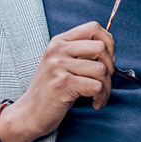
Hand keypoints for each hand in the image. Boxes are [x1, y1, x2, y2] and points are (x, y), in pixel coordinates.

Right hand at [11, 21, 114, 140]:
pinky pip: (96, 86)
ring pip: (101, 69)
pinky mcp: (63, 84)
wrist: (29, 113)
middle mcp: (58, 50)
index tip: (107, 60)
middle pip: (101, 47)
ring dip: (107, 87)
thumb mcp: (61, 64)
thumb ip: (81, 53)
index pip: (93, 28)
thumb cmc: (52, 90)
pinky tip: (95, 103)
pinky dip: (101, 97)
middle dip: (111, 66)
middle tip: (104, 81)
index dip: (109, 43)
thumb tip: (110, 49)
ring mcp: (59, 66)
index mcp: (59, 41)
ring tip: (100, 96)